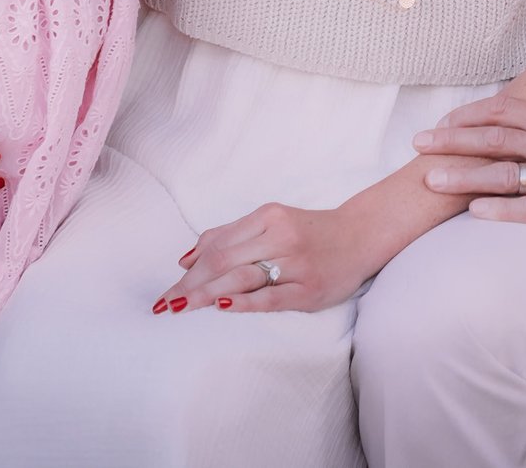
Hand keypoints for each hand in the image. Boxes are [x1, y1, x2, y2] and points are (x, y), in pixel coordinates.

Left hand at [153, 201, 378, 316]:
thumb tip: (186, 259)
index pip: (217, 245)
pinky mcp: (310, 289)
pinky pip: (271, 297)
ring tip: (180, 308)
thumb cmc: (311, 232)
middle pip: (223, 261)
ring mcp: (297, 263)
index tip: (165, 292)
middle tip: (163, 306)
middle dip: (188, 285)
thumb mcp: (272, 222)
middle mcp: (281, 236)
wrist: (362, 235)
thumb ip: (231, 235)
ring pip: (242, 277)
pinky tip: (222, 306)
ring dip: (205, 294)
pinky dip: (244, 301)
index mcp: (269, 216)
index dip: (188, 270)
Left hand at [415, 98, 525, 233]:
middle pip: (495, 139)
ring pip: (505, 174)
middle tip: (418, 143)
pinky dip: (500, 210)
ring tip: (431, 178)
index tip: (441, 123)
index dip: (468, 118)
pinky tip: (474, 212)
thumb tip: (524, 134)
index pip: (504, 113)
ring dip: (464, 176)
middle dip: (452, 141)